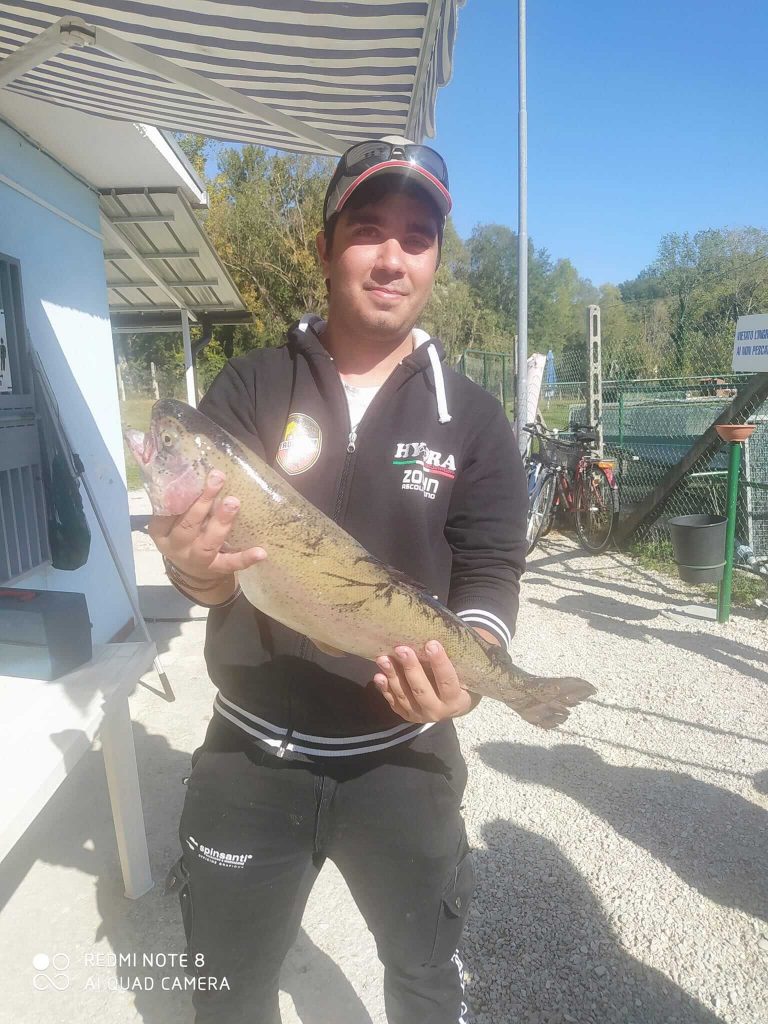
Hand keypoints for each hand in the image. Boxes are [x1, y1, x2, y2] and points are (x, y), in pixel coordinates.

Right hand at [147, 469, 266, 579]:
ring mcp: (196, 559)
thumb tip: (196, 467)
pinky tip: (260, 552)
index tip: (189, 477)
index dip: (178, 495)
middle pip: (188, 524)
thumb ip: (181, 500)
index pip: (166, 512)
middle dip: (203, 502)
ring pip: (208, 543)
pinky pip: (230, 563)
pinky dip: (245, 558)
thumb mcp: (173, 520)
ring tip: (233, 503)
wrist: (190, 571)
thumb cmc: (183, 534)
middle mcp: (177, 546)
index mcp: (162, 531)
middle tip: (217, 480)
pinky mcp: (216, 569)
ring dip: (221, 522)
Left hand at [373, 641, 472, 722]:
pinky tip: (378, 676)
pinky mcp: (406, 715)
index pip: (447, 681)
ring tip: (383, 659)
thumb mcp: (463, 675)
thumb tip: (439, 635)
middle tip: (402, 649)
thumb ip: (453, 661)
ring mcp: (420, 715)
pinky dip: (385, 689)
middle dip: (411, 668)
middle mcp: (437, 711)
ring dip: (393, 676)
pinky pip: (394, 702)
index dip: (440, 663)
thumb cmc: (459, 683)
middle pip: (421, 690)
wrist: (450, 707)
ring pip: (404, 696)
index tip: (431, 644)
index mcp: (455, 701)